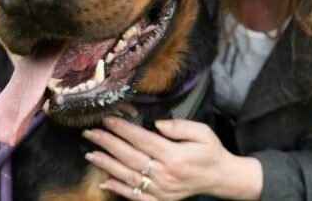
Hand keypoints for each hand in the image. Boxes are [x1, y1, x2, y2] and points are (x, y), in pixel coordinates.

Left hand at [83, 116, 261, 199]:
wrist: (221, 178)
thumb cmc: (211, 152)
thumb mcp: (202, 132)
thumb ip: (179, 127)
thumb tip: (156, 124)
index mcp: (174, 155)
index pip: (141, 139)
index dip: (122, 129)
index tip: (107, 119)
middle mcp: (165, 174)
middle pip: (129, 156)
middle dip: (107, 143)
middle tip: (90, 133)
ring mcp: (161, 190)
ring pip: (128, 176)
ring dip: (107, 165)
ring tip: (90, 154)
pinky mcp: (161, 200)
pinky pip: (136, 196)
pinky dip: (119, 189)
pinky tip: (104, 181)